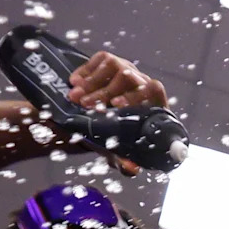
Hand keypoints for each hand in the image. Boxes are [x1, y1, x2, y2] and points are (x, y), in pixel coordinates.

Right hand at [67, 52, 169, 175]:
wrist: (89, 118)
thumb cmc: (109, 136)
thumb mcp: (115, 149)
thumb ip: (123, 160)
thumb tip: (132, 169)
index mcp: (150, 104)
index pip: (154, 91)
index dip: (137, 96)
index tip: (116, 105)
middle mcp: (141, 84)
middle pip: (130, 78)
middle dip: (104, 92)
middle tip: (84, 103)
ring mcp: (126, 69)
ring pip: (114, 66)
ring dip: (92, 82)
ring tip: (75, 96)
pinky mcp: (109, 61)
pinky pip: (101, 59)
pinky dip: (86, 71)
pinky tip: (74, 82)